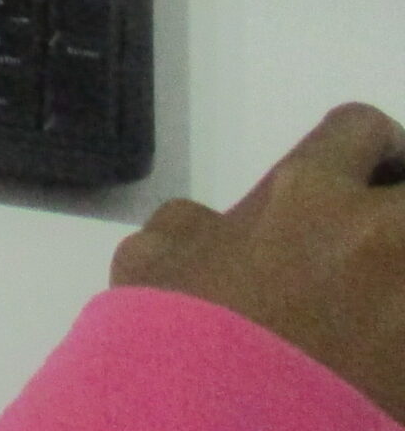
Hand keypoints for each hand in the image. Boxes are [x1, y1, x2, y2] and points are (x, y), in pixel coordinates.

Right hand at [112, 102, 404, 420]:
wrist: (217, 426)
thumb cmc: (183, 337)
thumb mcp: (151, 262)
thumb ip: (186, 227)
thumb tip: (211, 230)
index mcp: (307, 193)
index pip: (361, 129)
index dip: (372, 148)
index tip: (370, 174)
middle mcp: (378, 233)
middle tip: (387, 232)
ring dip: (404, 264)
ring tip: (387, 294)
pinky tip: (386, 346)